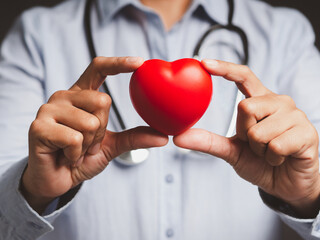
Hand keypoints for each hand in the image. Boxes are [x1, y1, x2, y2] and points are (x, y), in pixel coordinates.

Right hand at [22, 57, 167, 212]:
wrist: (56, 180)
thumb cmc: (81, 158)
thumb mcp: (112, 146)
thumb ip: (134, 138)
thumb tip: (164, 137)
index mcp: (80, 95)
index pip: (98, 68)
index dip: (118, 63)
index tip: (140, 63)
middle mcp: (63, 96)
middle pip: (102, 101)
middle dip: (102, 130)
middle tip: (88, 144)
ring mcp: (48, 109)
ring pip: (90, 122)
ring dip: (88, 145)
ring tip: (75, 151)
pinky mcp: (38, 127)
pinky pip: (74, 138)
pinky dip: (76, 155)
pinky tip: (66, 157)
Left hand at [173, 59, 319, 217]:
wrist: (286, 185)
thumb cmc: (260, 163)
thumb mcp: (231, 151)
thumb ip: (208, 142)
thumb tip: (178, 138)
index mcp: (261, 100)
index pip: (244, 76)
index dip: (225, 68)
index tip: (203, 62)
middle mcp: (279, 102)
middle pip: (245, 107)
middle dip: (245, 134)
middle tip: (256, 144)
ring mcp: (296, 115)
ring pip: (259, 130)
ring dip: (259, 150)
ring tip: (270, 152)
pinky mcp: (308, 132)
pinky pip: (276, 145)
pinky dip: (272, 159)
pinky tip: (282, 159)